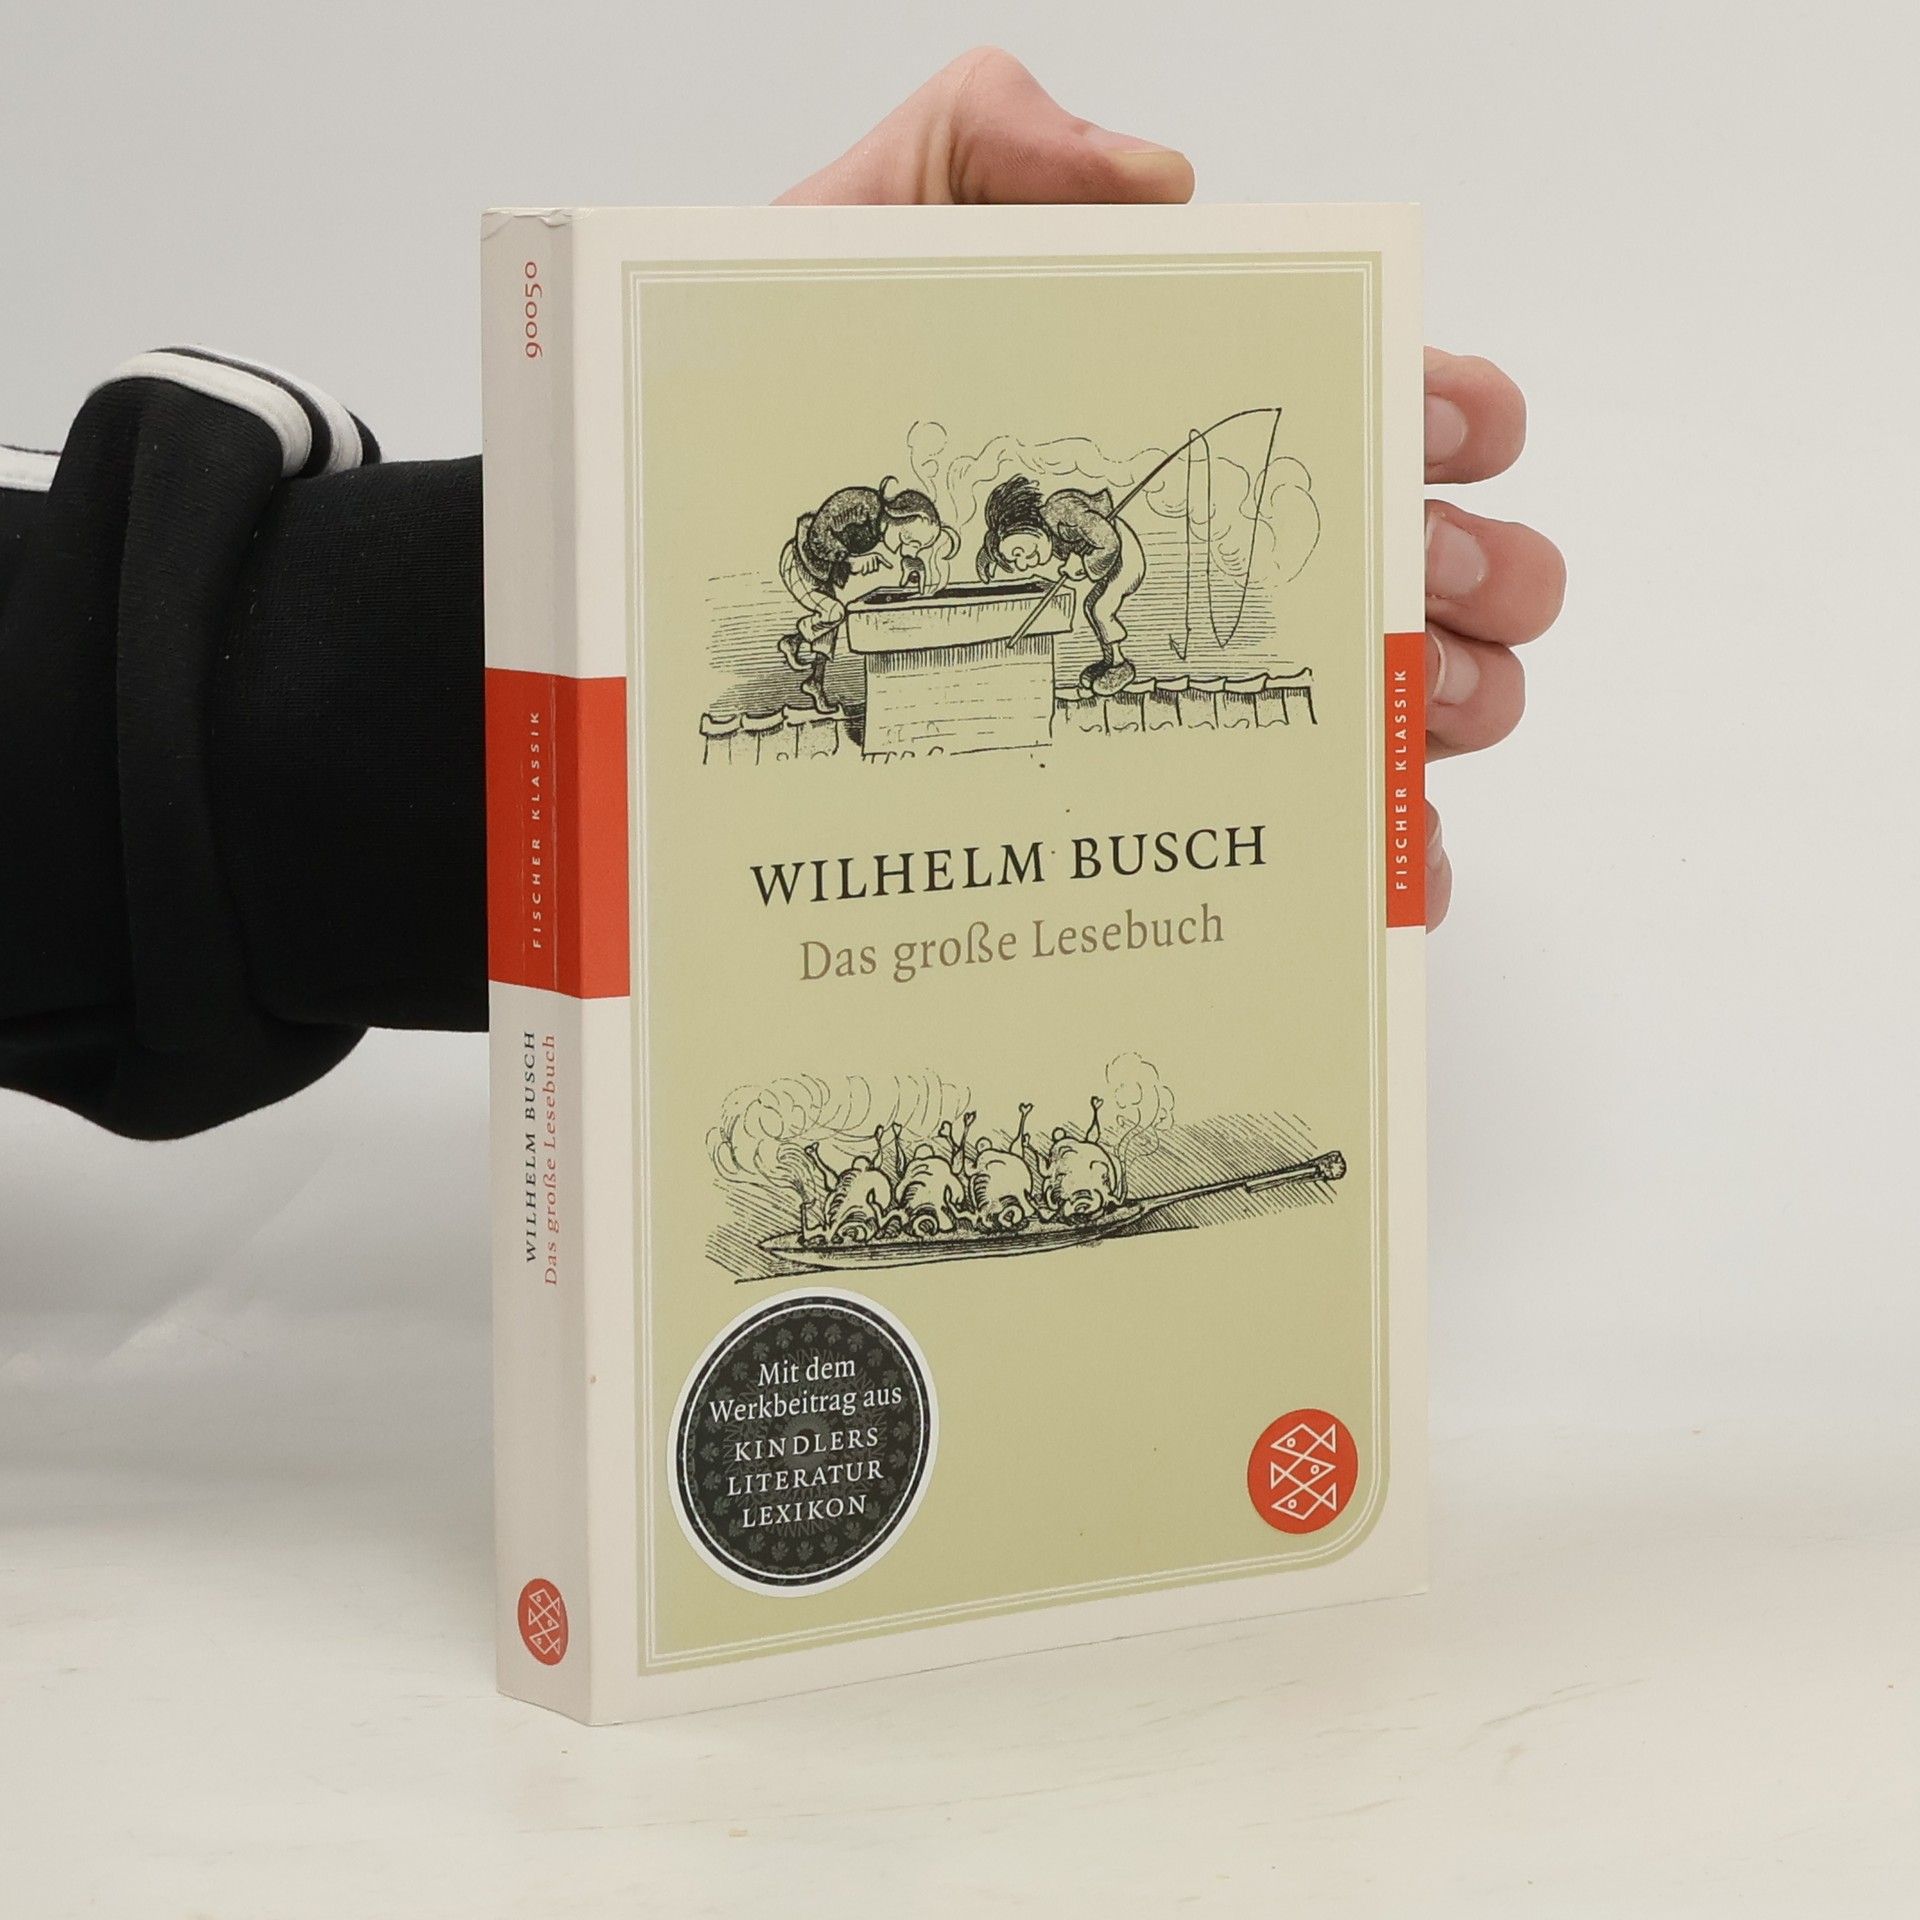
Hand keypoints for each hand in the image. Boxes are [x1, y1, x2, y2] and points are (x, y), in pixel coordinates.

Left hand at [779, 49, 1564, 927]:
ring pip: (1380, 698)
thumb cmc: (757, 423)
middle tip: (1455, 583)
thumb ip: (991, 147)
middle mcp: (1194, 554)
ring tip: (1427, 707)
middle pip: (1403, 560)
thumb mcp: (856, 239)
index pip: (1353, 396)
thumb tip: (1166, 182)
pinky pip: (1301, 836)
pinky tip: (1394, 857)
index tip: (1459, 428)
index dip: (1440, 402)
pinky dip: (1381, 850)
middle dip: (1475, 567)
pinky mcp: (1143, 801)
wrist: (665, 595)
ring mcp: (1176, 684)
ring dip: (1443, 701)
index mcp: (1168, 414)